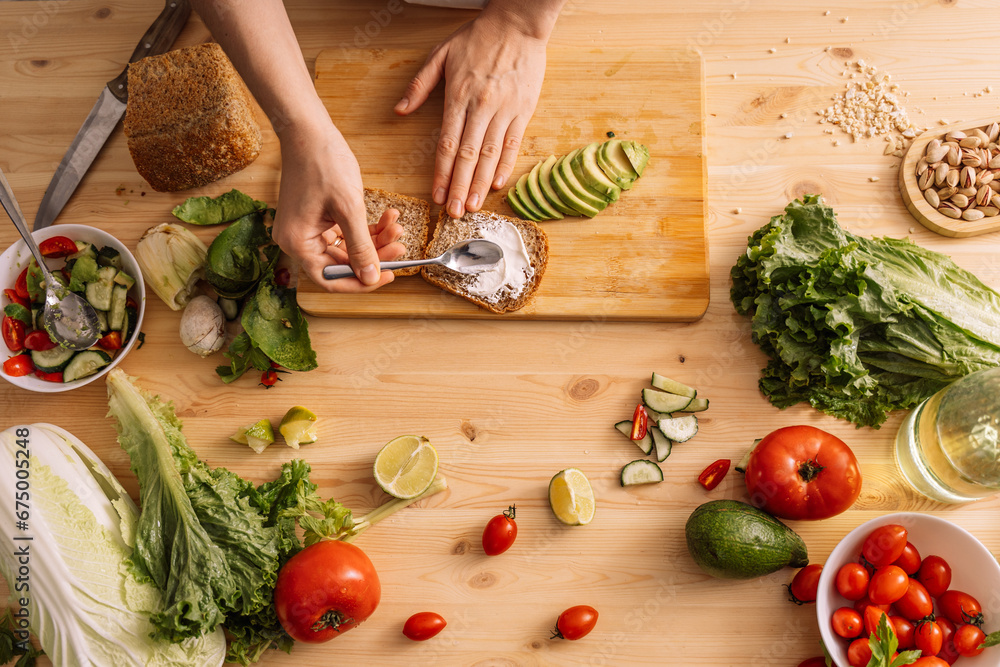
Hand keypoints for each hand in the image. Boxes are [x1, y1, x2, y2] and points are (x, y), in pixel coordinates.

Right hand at [270, 121, 404, 291]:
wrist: (309, 130)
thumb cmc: (323, 163)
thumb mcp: (348, 208)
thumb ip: (361, 247)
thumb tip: (370, 278)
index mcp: (297, 243)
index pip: (331, 279)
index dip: (361, 282)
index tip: (388, 276)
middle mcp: (299, 241)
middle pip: (342, 263)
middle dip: (374, 254)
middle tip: (400, 246)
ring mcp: (308, 229)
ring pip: (348, 248)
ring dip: (375, 239)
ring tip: (396, 226)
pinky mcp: (318, 217)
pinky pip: (346, 232)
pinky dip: (367, 227)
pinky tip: (387, 217)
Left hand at [394, 7, 551, 218]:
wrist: (518, 23)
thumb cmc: (478, 37)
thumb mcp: (441, 53)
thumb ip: (420, 84)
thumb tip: (399, 110)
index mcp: (459, 96)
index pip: (448, 143)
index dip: (441, 172)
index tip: (436, 195)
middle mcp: (482, 107)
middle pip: (468, 156)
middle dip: (459, 187)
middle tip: (453, 213)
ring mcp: (505, 111)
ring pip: (490, 155)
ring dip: (480, 184)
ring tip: (472, 206)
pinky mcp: (523, 110)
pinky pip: (513, 144)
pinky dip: (505, 166)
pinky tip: (496, 184)